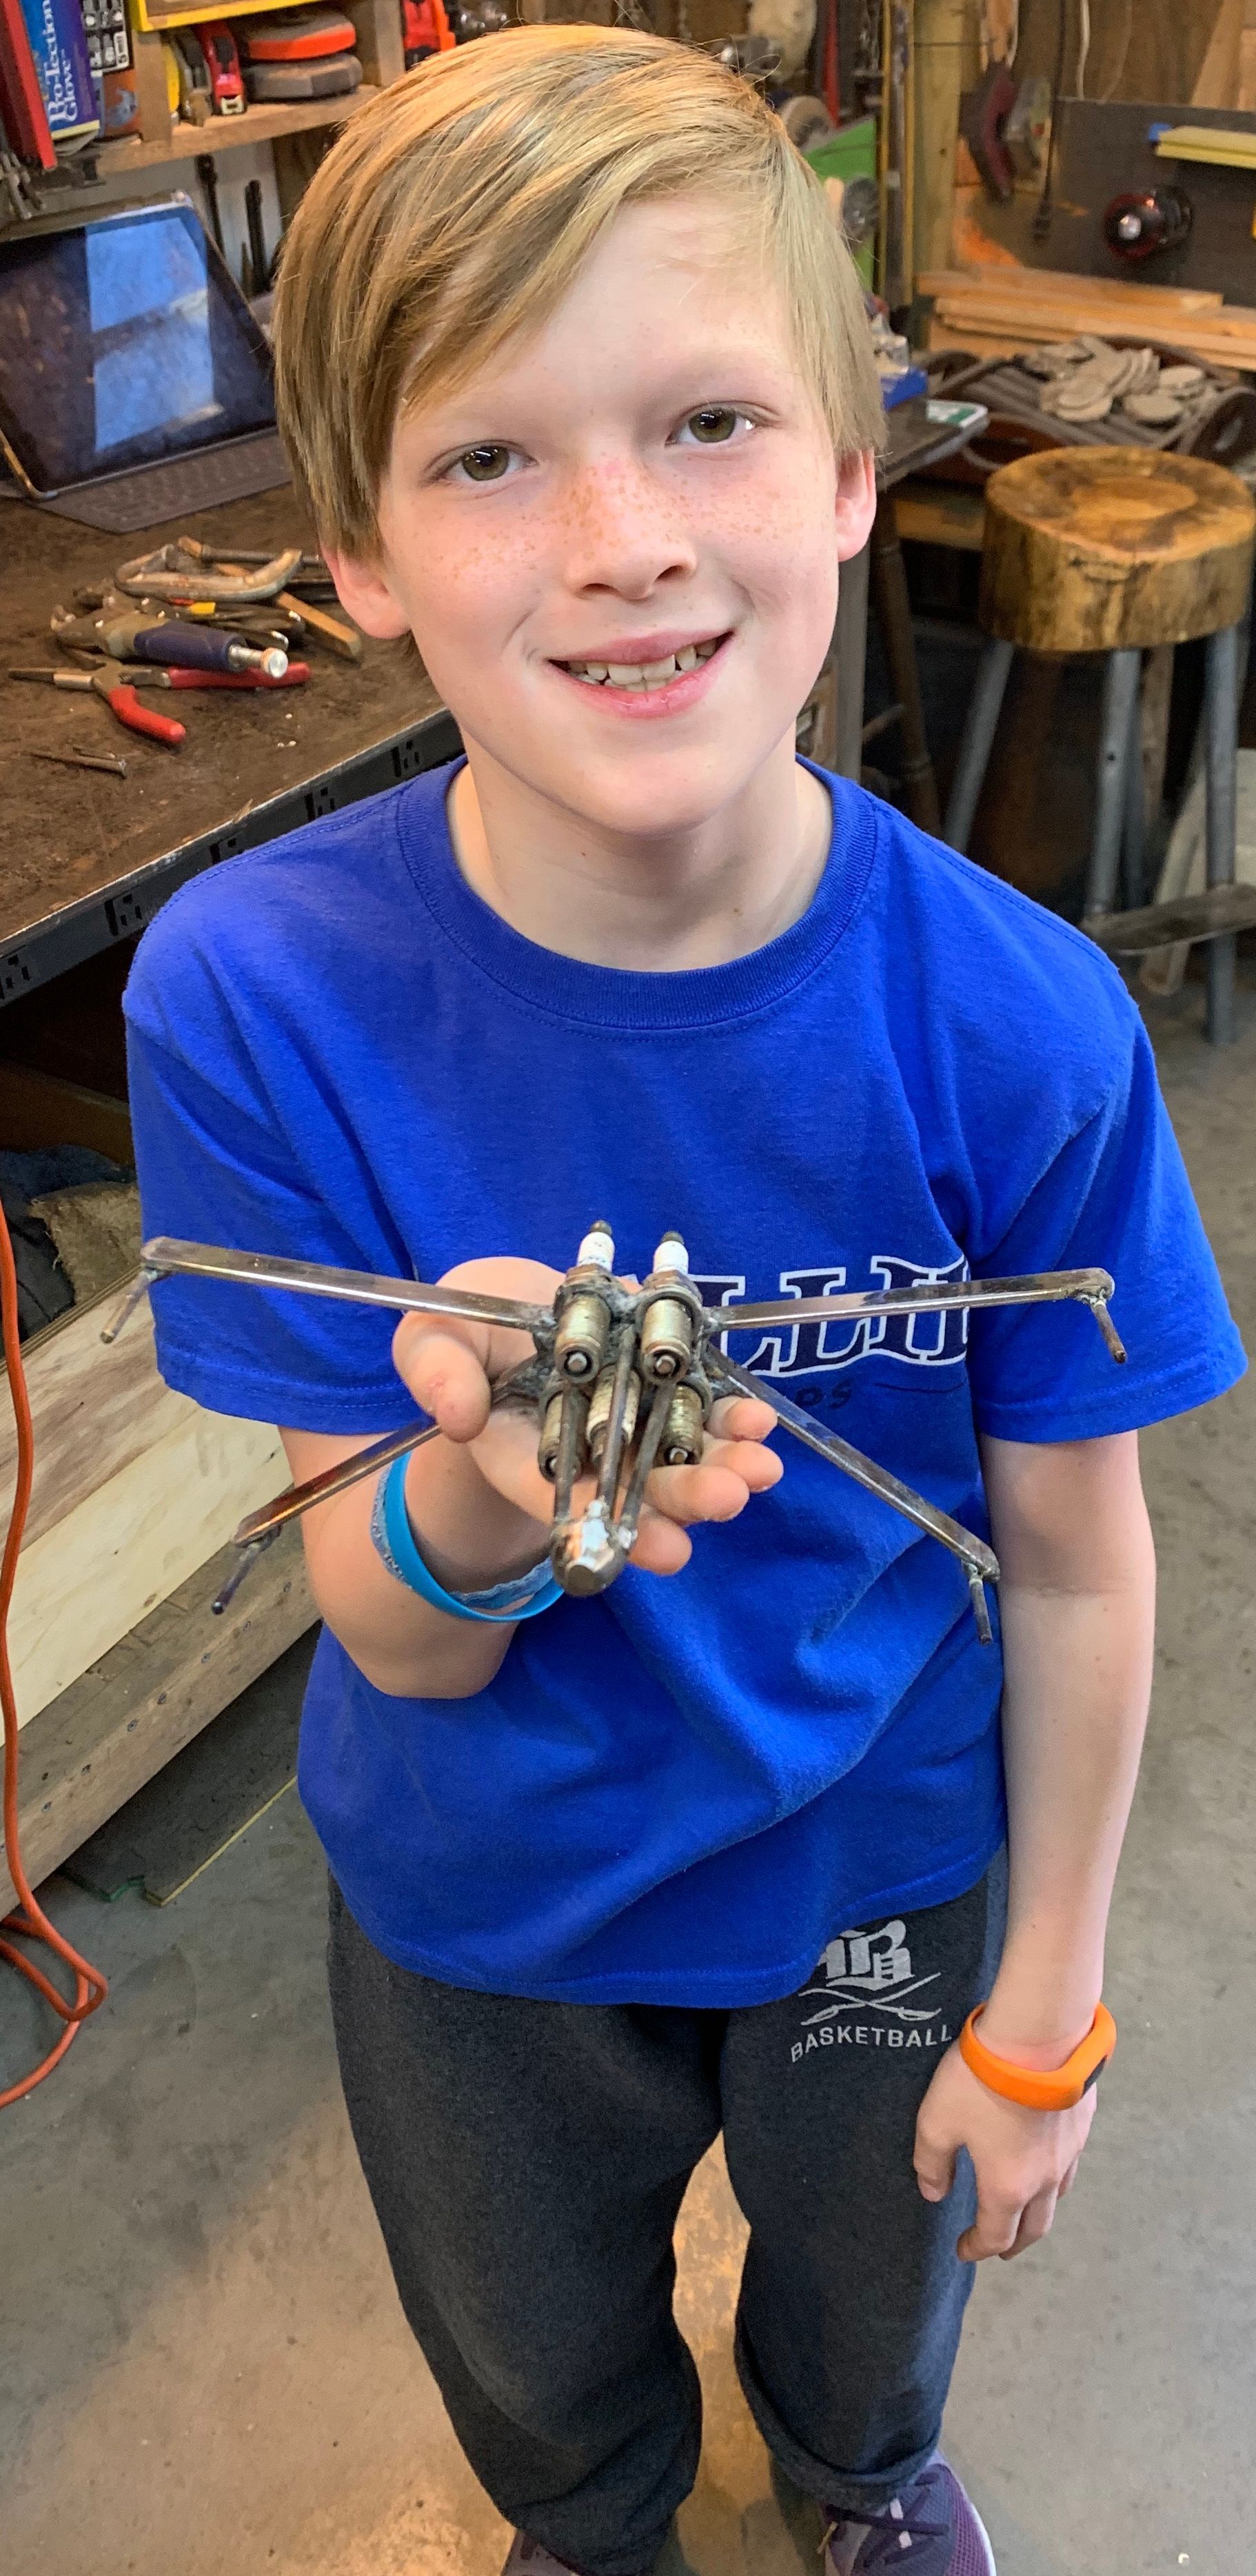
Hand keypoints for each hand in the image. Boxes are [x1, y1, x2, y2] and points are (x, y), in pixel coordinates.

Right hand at [392, 1256, 782, 1577]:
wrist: (513, 1306)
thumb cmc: (466, 1331)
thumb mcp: (435, 1341)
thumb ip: (437, 1374)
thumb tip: (459, 1418)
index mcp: (521, 1458)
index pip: (565, 1502)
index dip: (611, 1525)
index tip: (662, 1548)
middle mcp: (586, 1454)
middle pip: (636, 1487)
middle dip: (683, 1497)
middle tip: (726, 1500)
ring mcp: (629, 1423)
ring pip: (678, 1456)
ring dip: (723, 1466)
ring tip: (760, 1470)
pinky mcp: (662, 1388)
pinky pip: (700, 1411)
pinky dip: (730, 1420)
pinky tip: (759, 1422)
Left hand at [913, 2040, 1095, 2260]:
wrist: (1037, 2035)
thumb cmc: (981, 2082)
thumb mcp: (937, 2122)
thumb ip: (933, 2163)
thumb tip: (934, 2193)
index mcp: (1008, 2186)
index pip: (996, 2235)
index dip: (977, 2248)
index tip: (962, 2251)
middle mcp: (1046, 2177)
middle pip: (1035, 2228)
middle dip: (1015, 2244)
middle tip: (1001, 2250)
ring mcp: (1070, 2150)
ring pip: (1059, 2197)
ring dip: (1039, 2213)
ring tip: (1026, 2210)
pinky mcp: (1083, 2121)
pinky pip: (1070, 2163)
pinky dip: (1055, 2176)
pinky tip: (1046, 2159)